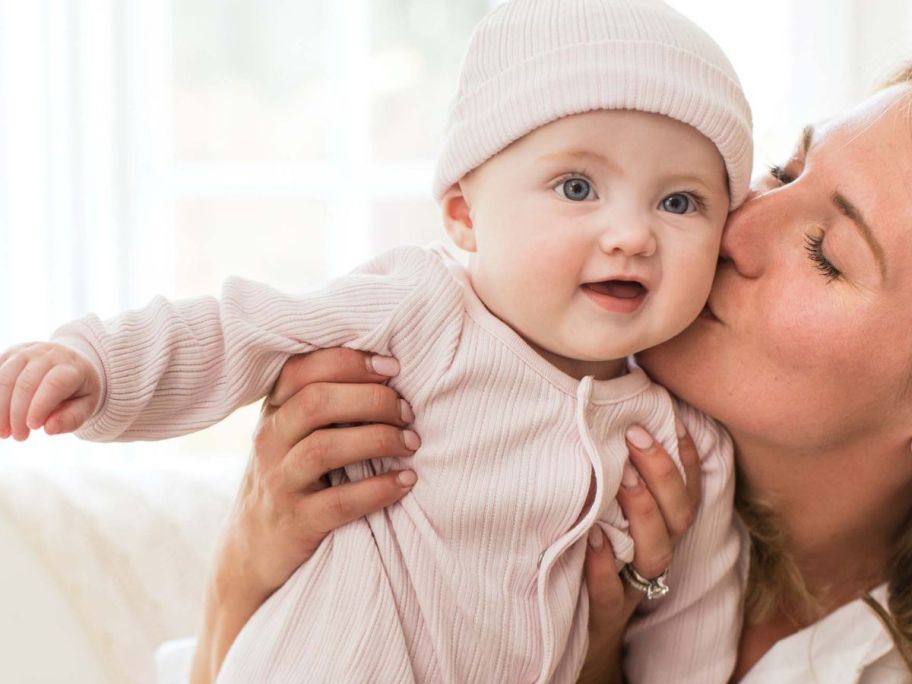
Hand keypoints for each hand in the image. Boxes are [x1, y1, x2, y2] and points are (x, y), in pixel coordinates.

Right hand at [0, 341, 101, 439]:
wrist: (71, 361)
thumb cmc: (78, 389)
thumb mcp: (86, 405)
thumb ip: (71, 418)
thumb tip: (48, 429)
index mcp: (71, 367)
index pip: (53, 384)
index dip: (40, 406)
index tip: (33, 427)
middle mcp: (48, 354)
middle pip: (26, 383)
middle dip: (17, 413)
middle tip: (18, 437)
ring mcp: (26, 351)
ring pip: (5, 377)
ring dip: (0, 408)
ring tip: (3, 432)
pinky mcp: (10, 354)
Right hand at [192, 347, 418, 683]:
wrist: (252, 550)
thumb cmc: (290, 477)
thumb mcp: (293, 433)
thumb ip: (325, 402)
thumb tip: (389, 371)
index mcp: (274, 411)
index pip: (302, 370)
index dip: (349, 362)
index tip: (392, 367)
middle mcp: (270, 441)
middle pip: (316, 403)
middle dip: (372, 400)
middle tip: (408, 412)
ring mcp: (279, 483)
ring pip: (324, 448)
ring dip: (377, 440)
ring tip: (412, 443)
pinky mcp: (295, 524)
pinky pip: (338, 502)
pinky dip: (378, 489)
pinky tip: (406, 481)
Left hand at [577, 417, 702, 683]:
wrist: (576, 633)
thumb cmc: (594, 561)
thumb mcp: (608, 518)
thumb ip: (618, 479)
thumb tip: (614, 421)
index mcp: (662, 531)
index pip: (687, 492)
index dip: (685, 457)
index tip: (671, 417)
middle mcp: (655, 556)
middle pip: (678, 517)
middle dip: (662, 473)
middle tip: (635, 435)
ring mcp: (632, 586)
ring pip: (655, 553)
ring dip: (642, 513)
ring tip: (621, 479)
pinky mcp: (605, 614)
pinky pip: (611, 593)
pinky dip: (602, 567)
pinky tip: (591, 539)